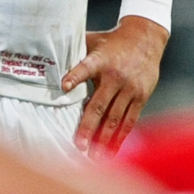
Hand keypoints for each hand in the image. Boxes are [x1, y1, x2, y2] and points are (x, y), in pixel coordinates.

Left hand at [63, 17, 168, 153]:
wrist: (146, 37)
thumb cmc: (112, 41)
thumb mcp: (93, 40)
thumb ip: (75, 52)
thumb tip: (48, 56)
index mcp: (100, 60)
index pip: (85, 68)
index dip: (75, 76)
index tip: (64, 86)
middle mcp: (115, 77)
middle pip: (100, 106)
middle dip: (89, 128)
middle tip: (79, 146)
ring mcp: (130, 89)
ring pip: (116, 118)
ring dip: (104, 139)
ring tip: (95, 157)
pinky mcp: (141, 97)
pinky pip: (130, 120)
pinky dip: (121, 137)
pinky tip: (112, 150)